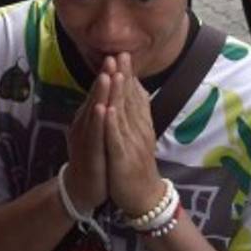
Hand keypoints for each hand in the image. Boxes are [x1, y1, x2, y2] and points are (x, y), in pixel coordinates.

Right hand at [64, 67, 110, 214]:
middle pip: (95, 98)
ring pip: (93, 113)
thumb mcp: (98, 132)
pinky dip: (98, 122)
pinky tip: (102, 109)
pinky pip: (94, 136)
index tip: (117, 55)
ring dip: (100, 94)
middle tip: (111, 57)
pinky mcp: (89, 155)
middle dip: (104, 77)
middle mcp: (83, 126)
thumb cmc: (94, 159)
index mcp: (87, 119)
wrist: (82, 191)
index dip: (107, 75)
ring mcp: (84, 140)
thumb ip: (103, 112)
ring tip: (107, 76)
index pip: (98, 93)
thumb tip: (111, 92)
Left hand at [102, 55, 163, 216]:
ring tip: (115, 73)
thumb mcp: (138, 136)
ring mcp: (132, 144)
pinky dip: (112, 124)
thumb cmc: (137, 164)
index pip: (135, 95)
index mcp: (141, 125)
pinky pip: (116, 139)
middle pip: (131, 100)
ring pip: (124, 115)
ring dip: (119, 94)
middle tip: (120, 54)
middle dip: (124, 76)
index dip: (129, 74)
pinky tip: (107, 110)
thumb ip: (138, 113)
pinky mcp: (123, 159)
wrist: (143, 197)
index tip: (123, 53)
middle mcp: (139, 131)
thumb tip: (136, 90)